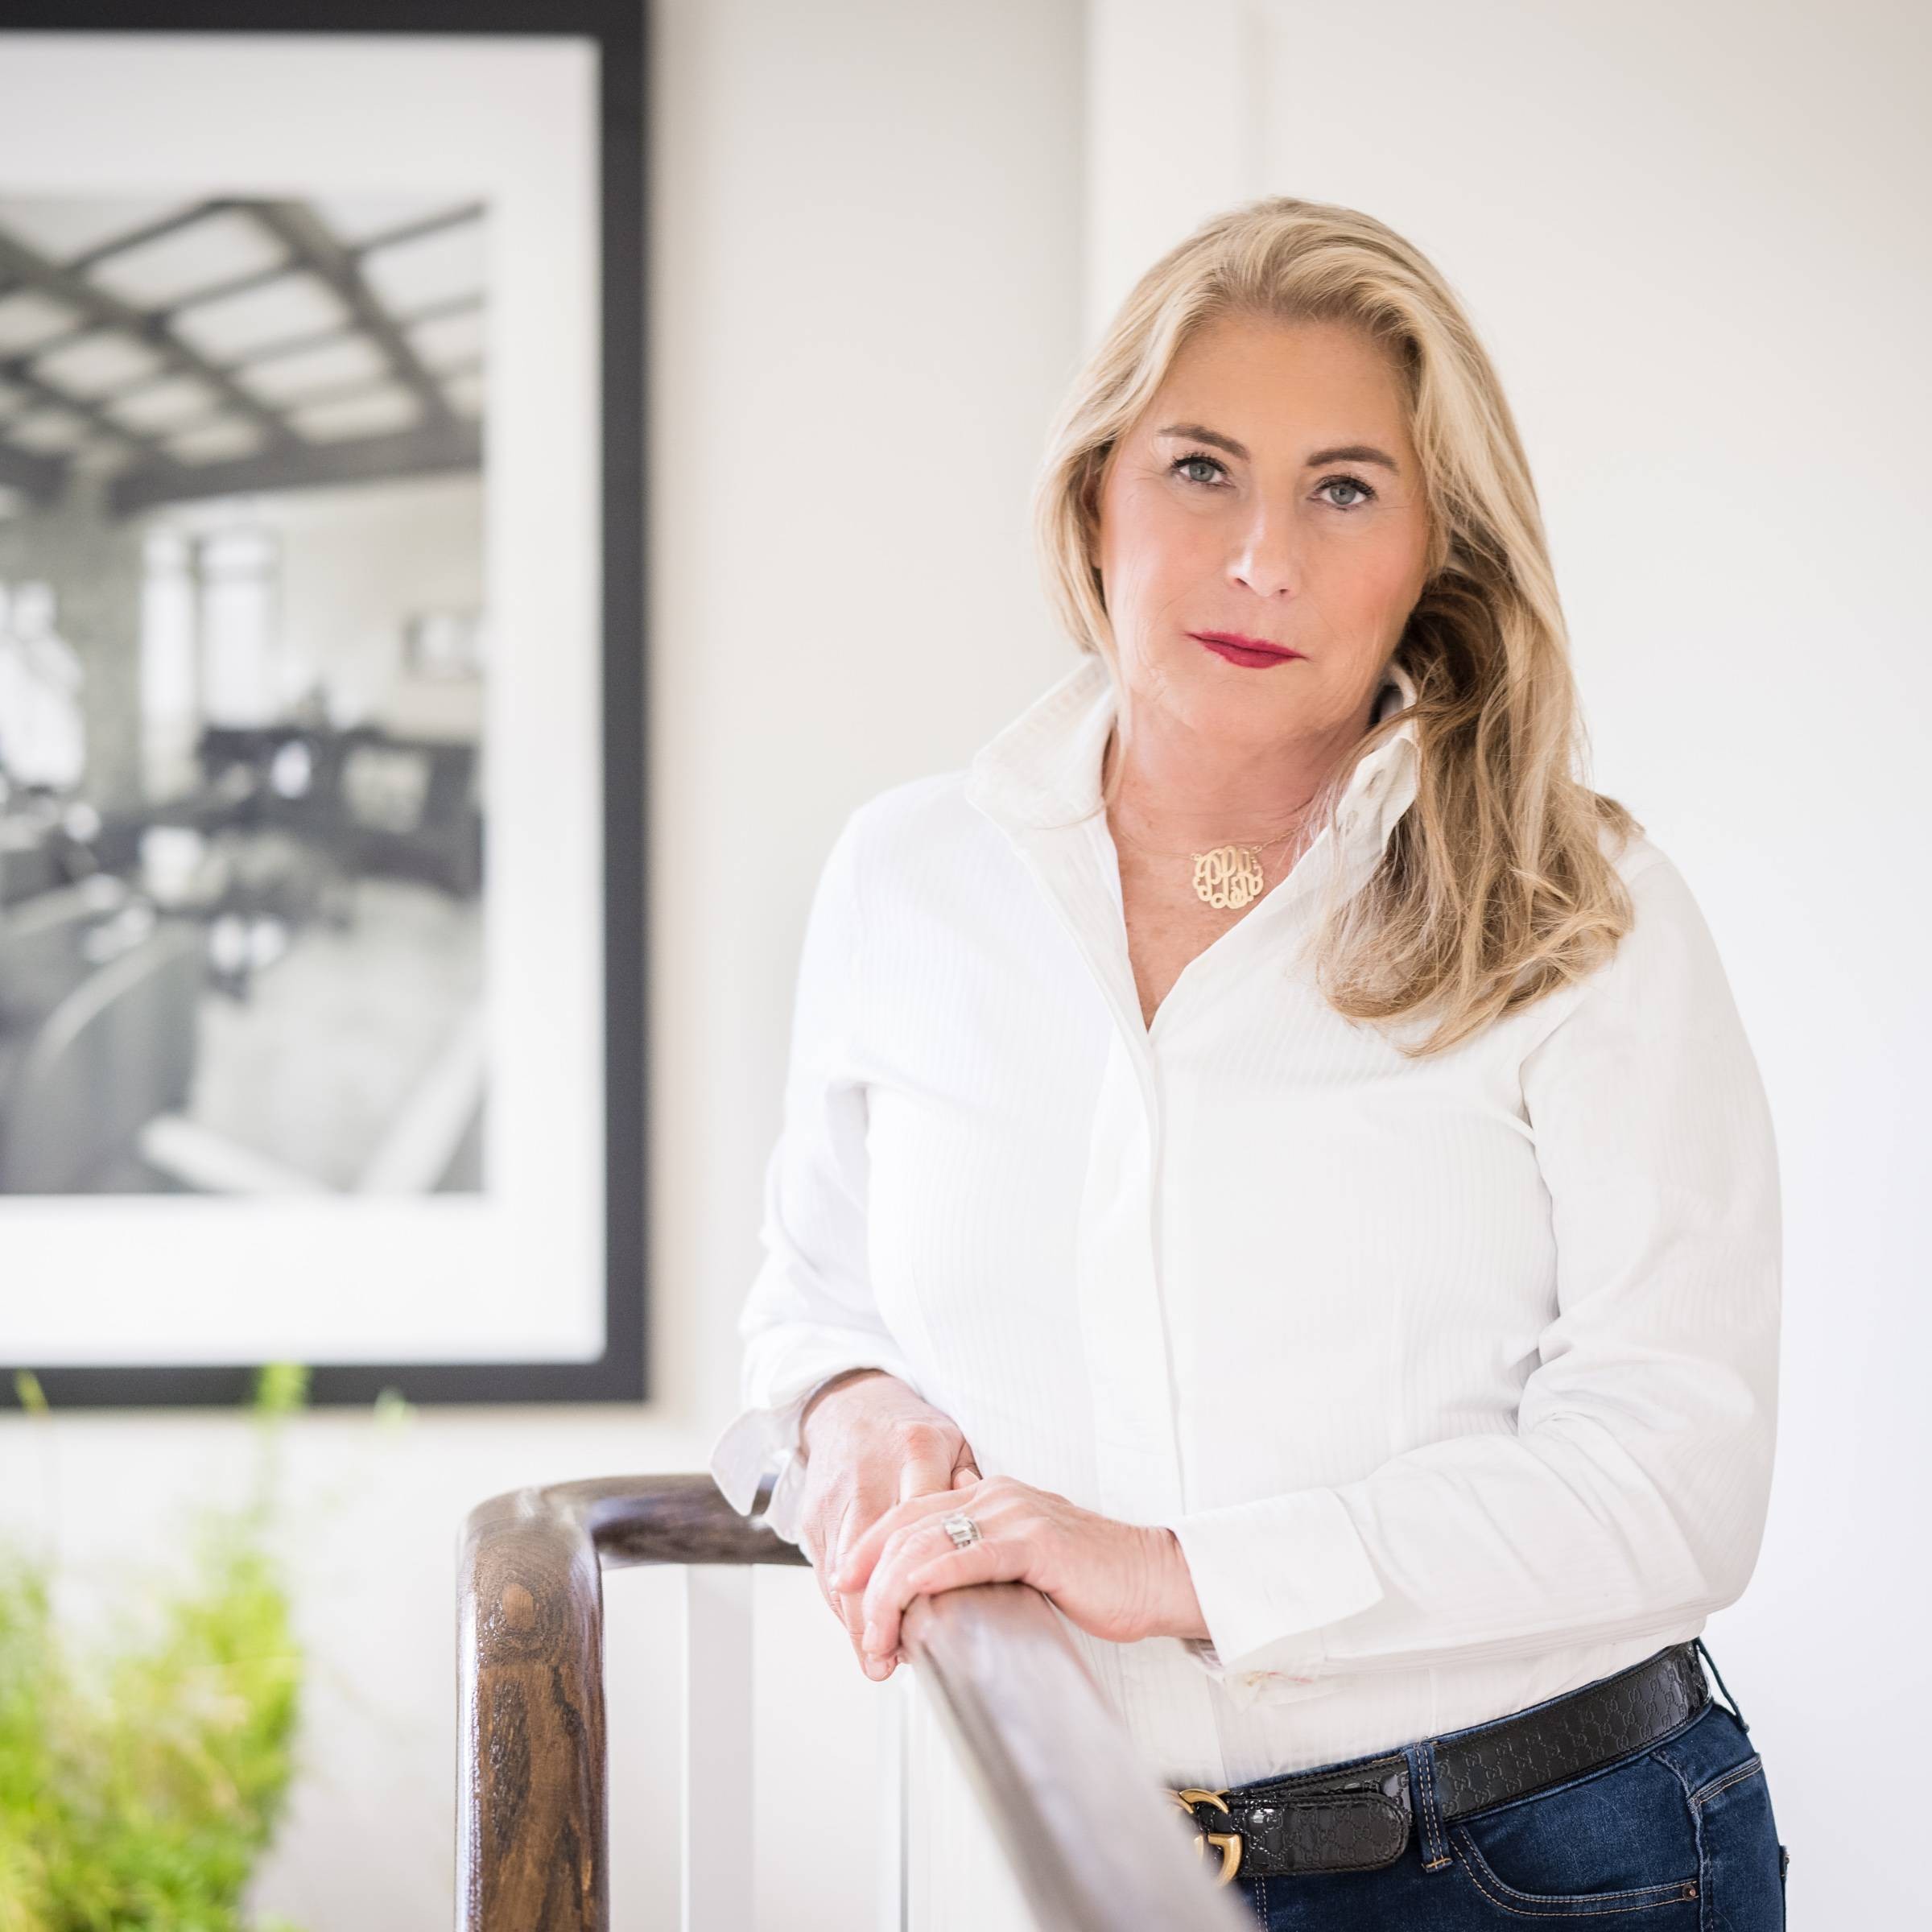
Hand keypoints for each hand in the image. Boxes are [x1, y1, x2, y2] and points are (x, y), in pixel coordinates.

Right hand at [793, 1369, 980, 1679]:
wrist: (850, 1404)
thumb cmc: (910, 1429)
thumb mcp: (953, 1445)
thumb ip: (972, 1490)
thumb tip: (995, 1540)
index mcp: (916, 1451)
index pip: (920, 1522)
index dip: (922, 1576)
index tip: (931, 1620)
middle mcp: (870, 1475)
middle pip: (871, 1556)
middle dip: (874, 1614)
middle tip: (889, 1660)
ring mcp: (835, 1497)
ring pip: (840, 1571)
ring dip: (854, 1619)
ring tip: (877, 1658)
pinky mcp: (812, 1514)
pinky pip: (825, 1570)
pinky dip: (842, 1603)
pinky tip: (860, 1628)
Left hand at [831, 1475, 1207, 1674]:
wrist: (1156, 1578)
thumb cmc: (1097, 1581)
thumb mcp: (1025, 1565)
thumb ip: (985, 1565)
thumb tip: (939, 1598)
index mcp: (991, 1495)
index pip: (911, 1512)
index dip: (870, 1547)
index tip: (845, 1586)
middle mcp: (996, 1494)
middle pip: (906, 1525)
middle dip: (870, 1581)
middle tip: (861, 1632)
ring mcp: (1014, 1514)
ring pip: (925, 1543)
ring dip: (889, 1597)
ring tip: (879, 1641)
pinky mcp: (1034, 1542)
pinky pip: (964, 1557)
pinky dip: (925, 1583)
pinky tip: (908, 1609)